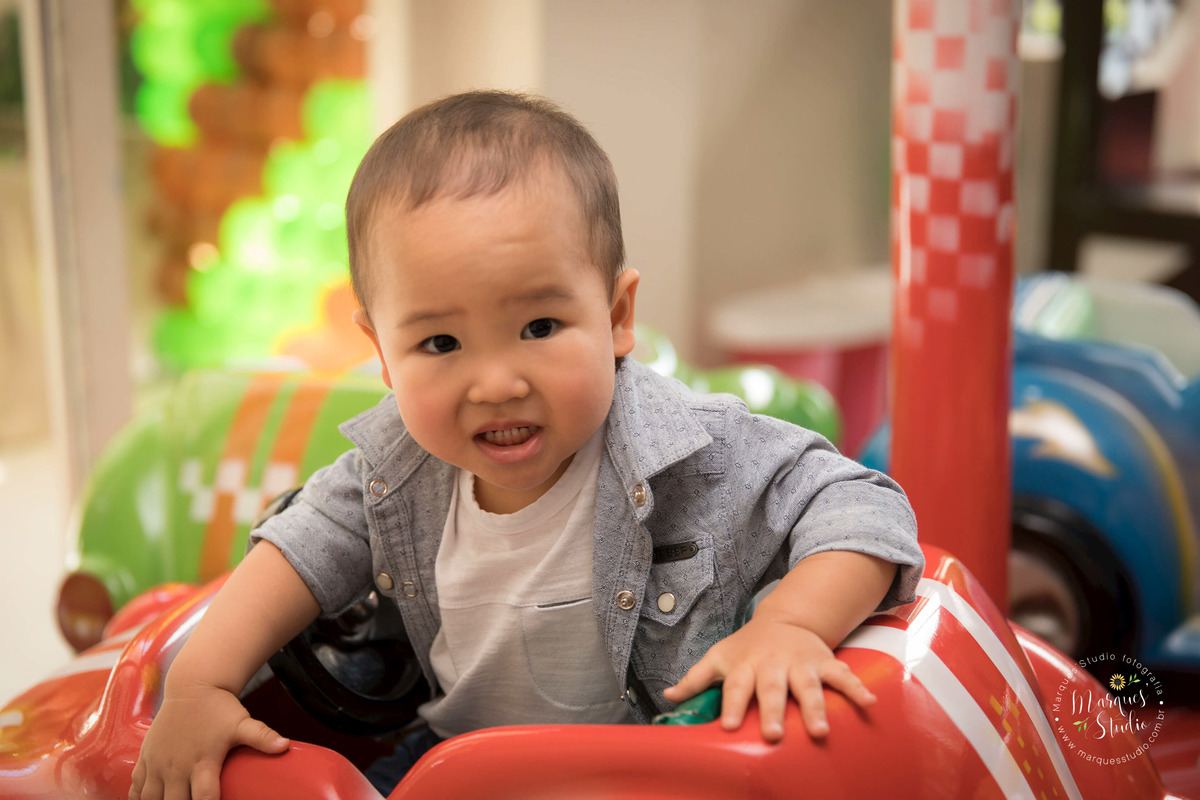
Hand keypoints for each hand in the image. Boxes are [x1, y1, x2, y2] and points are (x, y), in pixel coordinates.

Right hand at [128, 682, 288, 799]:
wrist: (193, 685)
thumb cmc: (219, 708)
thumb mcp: (242, 723)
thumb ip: (262, 736)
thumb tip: (285, 746)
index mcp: (202, 762)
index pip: (204, 799)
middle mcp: (177, 767)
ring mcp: (158, 764)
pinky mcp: (145, 758)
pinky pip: (135, 788)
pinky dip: (139, 798)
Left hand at [662, 617, 875, 742]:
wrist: (784, 620)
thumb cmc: (746, 647)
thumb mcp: (718, 657)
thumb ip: (695, 679)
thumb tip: (667, 696)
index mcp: (745, 666)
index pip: (736, 687)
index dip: (733, 706)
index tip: (731, 726)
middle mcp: (773, 665)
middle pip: (772, 688)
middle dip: (773, 710)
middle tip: (775, 734)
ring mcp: (801, 664)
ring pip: (808, 686)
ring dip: (814, 707)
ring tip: (819, 731)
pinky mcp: (824, 663)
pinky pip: (842, 676)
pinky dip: (856, 689)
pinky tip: (869, 705)